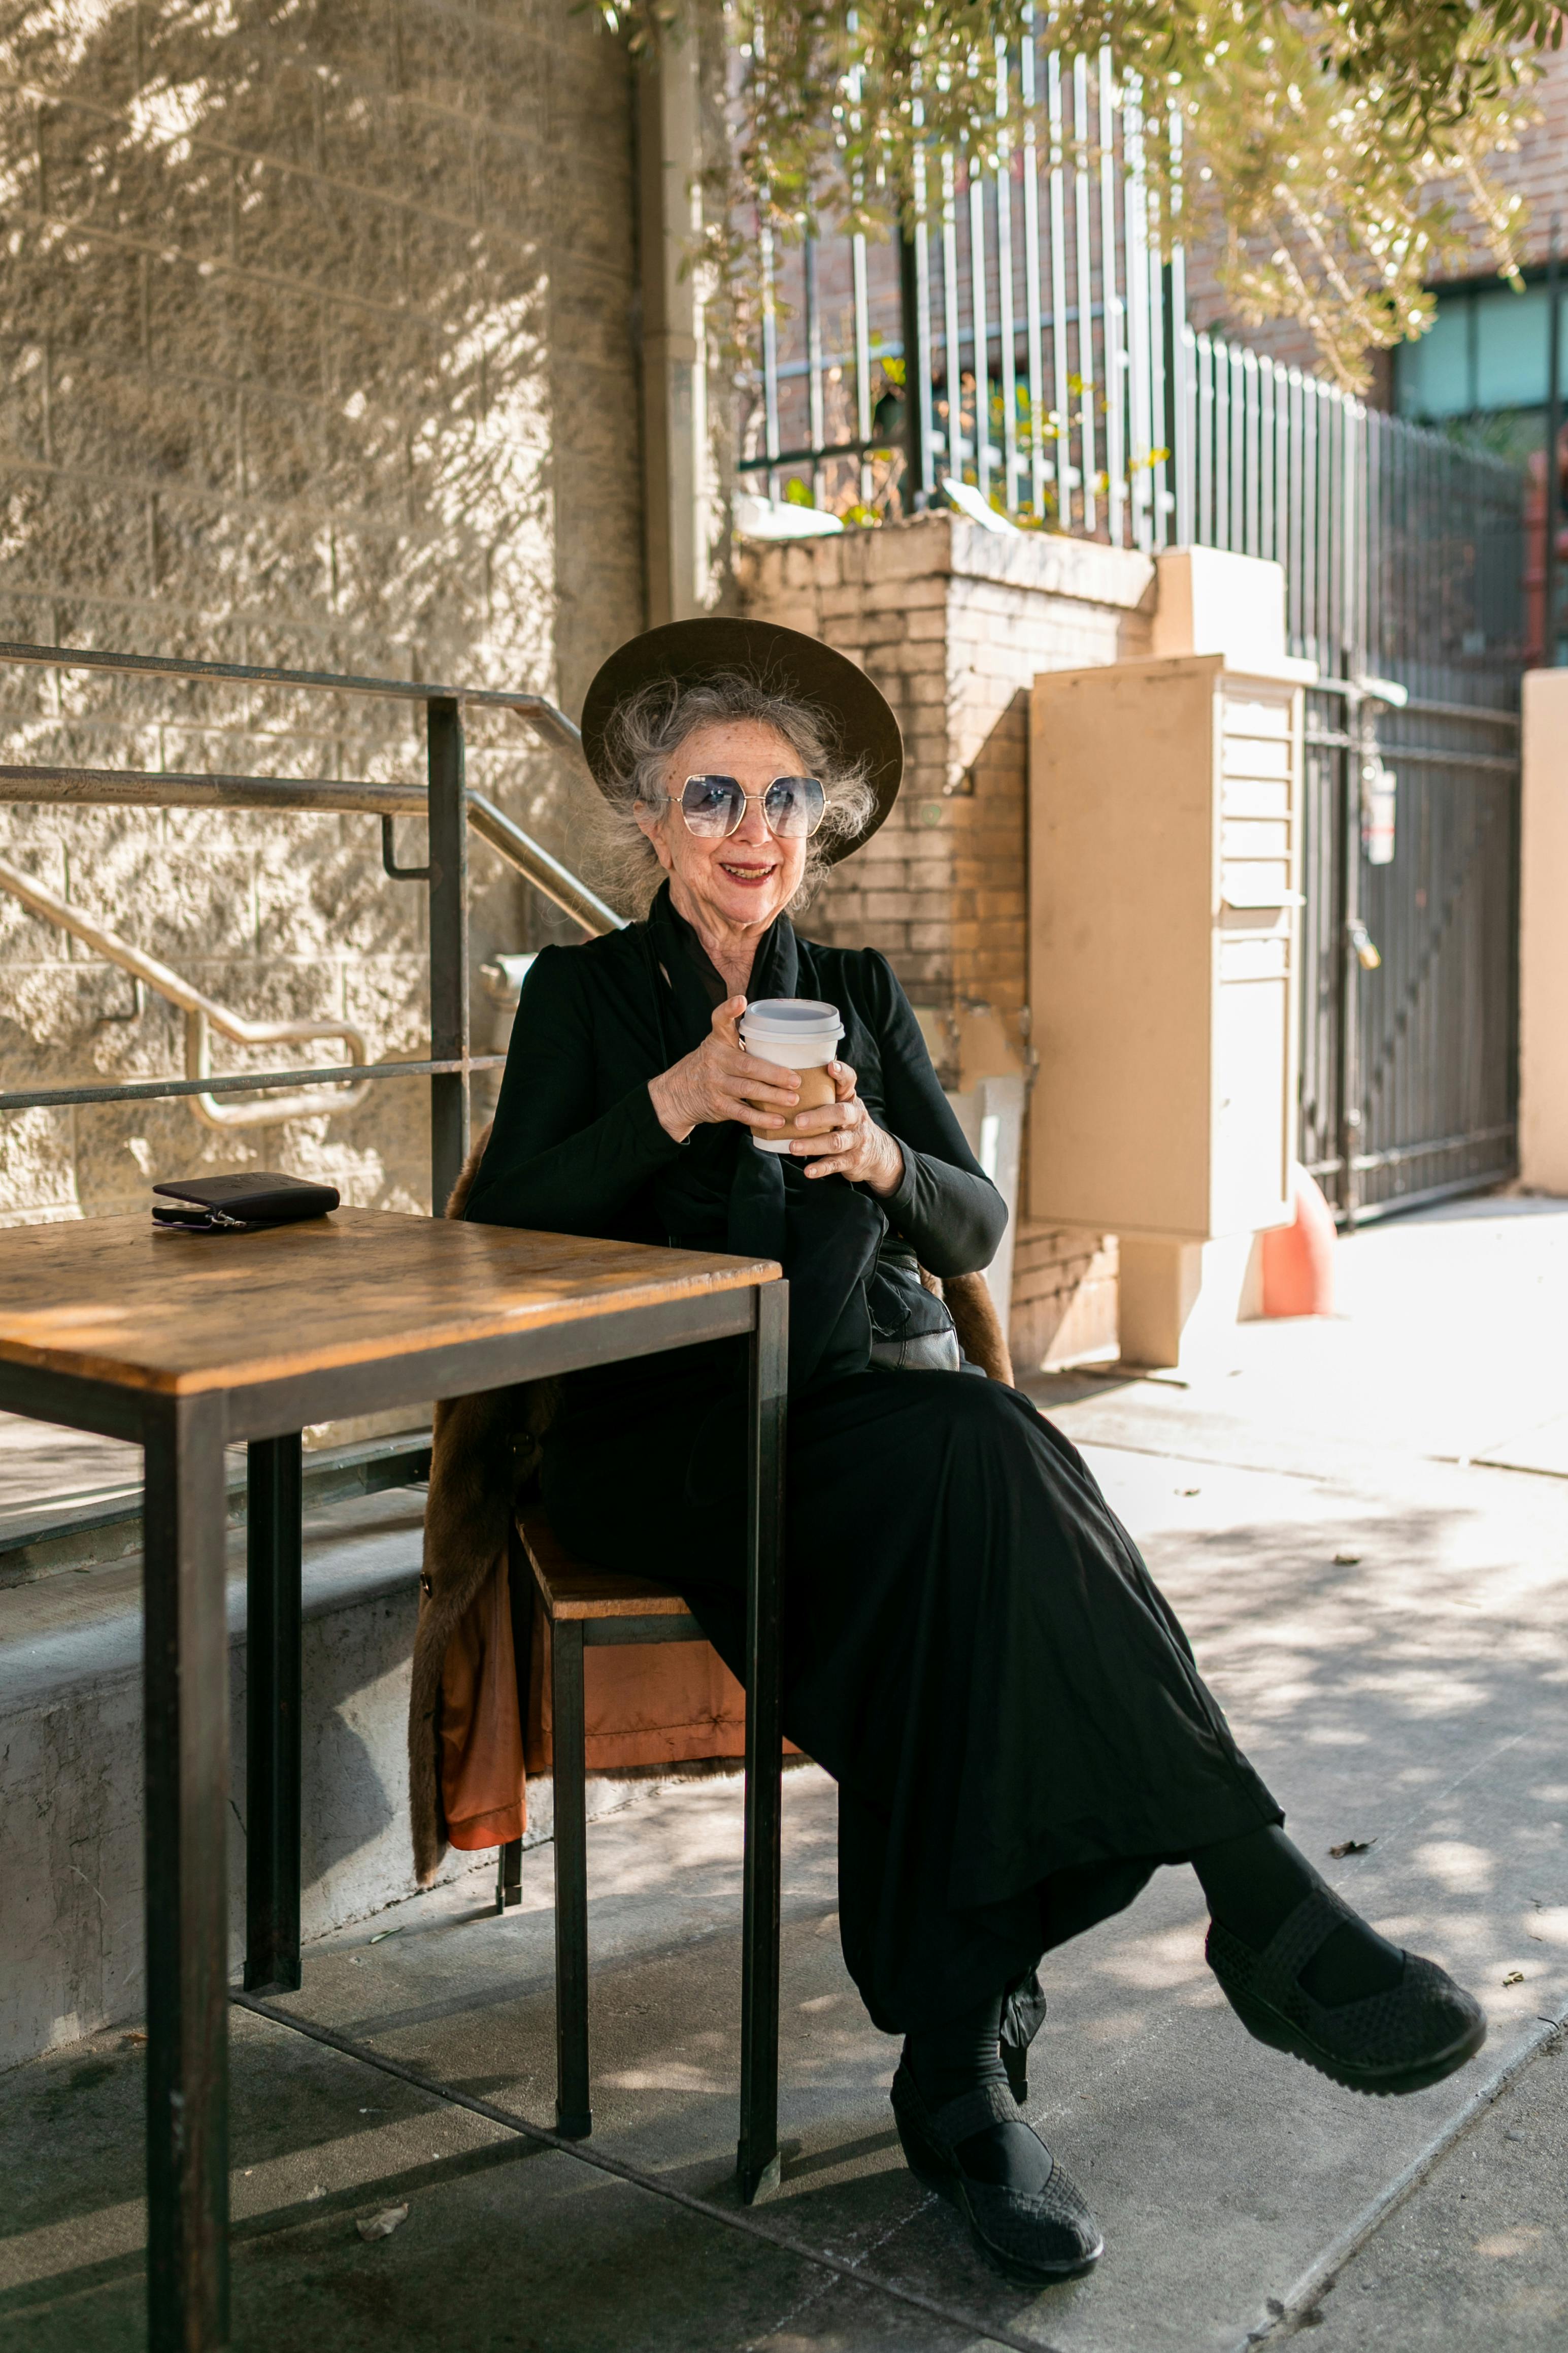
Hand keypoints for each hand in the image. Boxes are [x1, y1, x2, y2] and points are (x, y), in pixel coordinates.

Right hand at [648, 997, 801, 1142]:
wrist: (677, 1094)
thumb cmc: (711, 1066)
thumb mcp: (718, 1045)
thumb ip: (740, 1036)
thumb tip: (782, 1032)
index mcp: (718, 1041)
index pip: (720, 1021)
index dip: (728, 1010)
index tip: (740, 1000)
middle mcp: (715, 1060)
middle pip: (747, 1065)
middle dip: (774, 1073)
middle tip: (796, 1080)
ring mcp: (716, 1084)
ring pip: (747, 1090)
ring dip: (773, 1096)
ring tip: (794, 1099)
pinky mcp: (717, 1105)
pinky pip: (742, 1113)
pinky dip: (761, 1117)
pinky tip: (778, 1120)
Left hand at [786, 1058, 904, 1195]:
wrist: (878, 1153)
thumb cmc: (849, 1124)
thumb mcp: (844, 1105)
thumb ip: (826, 1092)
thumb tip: (794, 1071)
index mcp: (851, 1100)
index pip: (850, 1081)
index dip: (842, 1073)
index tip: (831, 1065)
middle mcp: (856, 1117)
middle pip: (841, 1114)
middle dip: (818, 1117)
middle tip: (798, 1121)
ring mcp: (856, 1140)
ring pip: (836, 1141)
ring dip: (813, 1145)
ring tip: (793, 1147)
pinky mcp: (853, 1160)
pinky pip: (836, 1164)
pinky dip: (821, 1168)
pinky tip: (808, 1171)